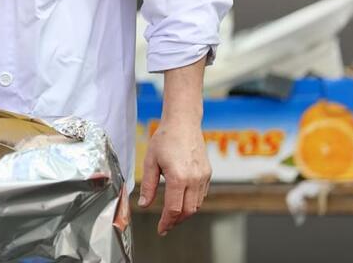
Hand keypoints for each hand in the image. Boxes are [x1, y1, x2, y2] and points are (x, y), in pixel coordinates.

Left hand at [138, 118, 210, 235]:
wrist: (183, 123)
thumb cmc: (165, 139)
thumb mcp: (150, 162)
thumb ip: (148, 186)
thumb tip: (144, 204)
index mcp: (178, 177)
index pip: (173, 209)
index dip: (167, 222)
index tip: (161, 229)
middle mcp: (194, 179)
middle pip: (188, 211)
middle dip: (176, 221)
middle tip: (166, 225)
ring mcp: (203, 177)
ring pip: (197, 205)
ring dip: (185, 212)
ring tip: (172, 214)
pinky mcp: (208, 173)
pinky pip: (202, 194)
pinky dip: (192, 202)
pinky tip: (182, 200)